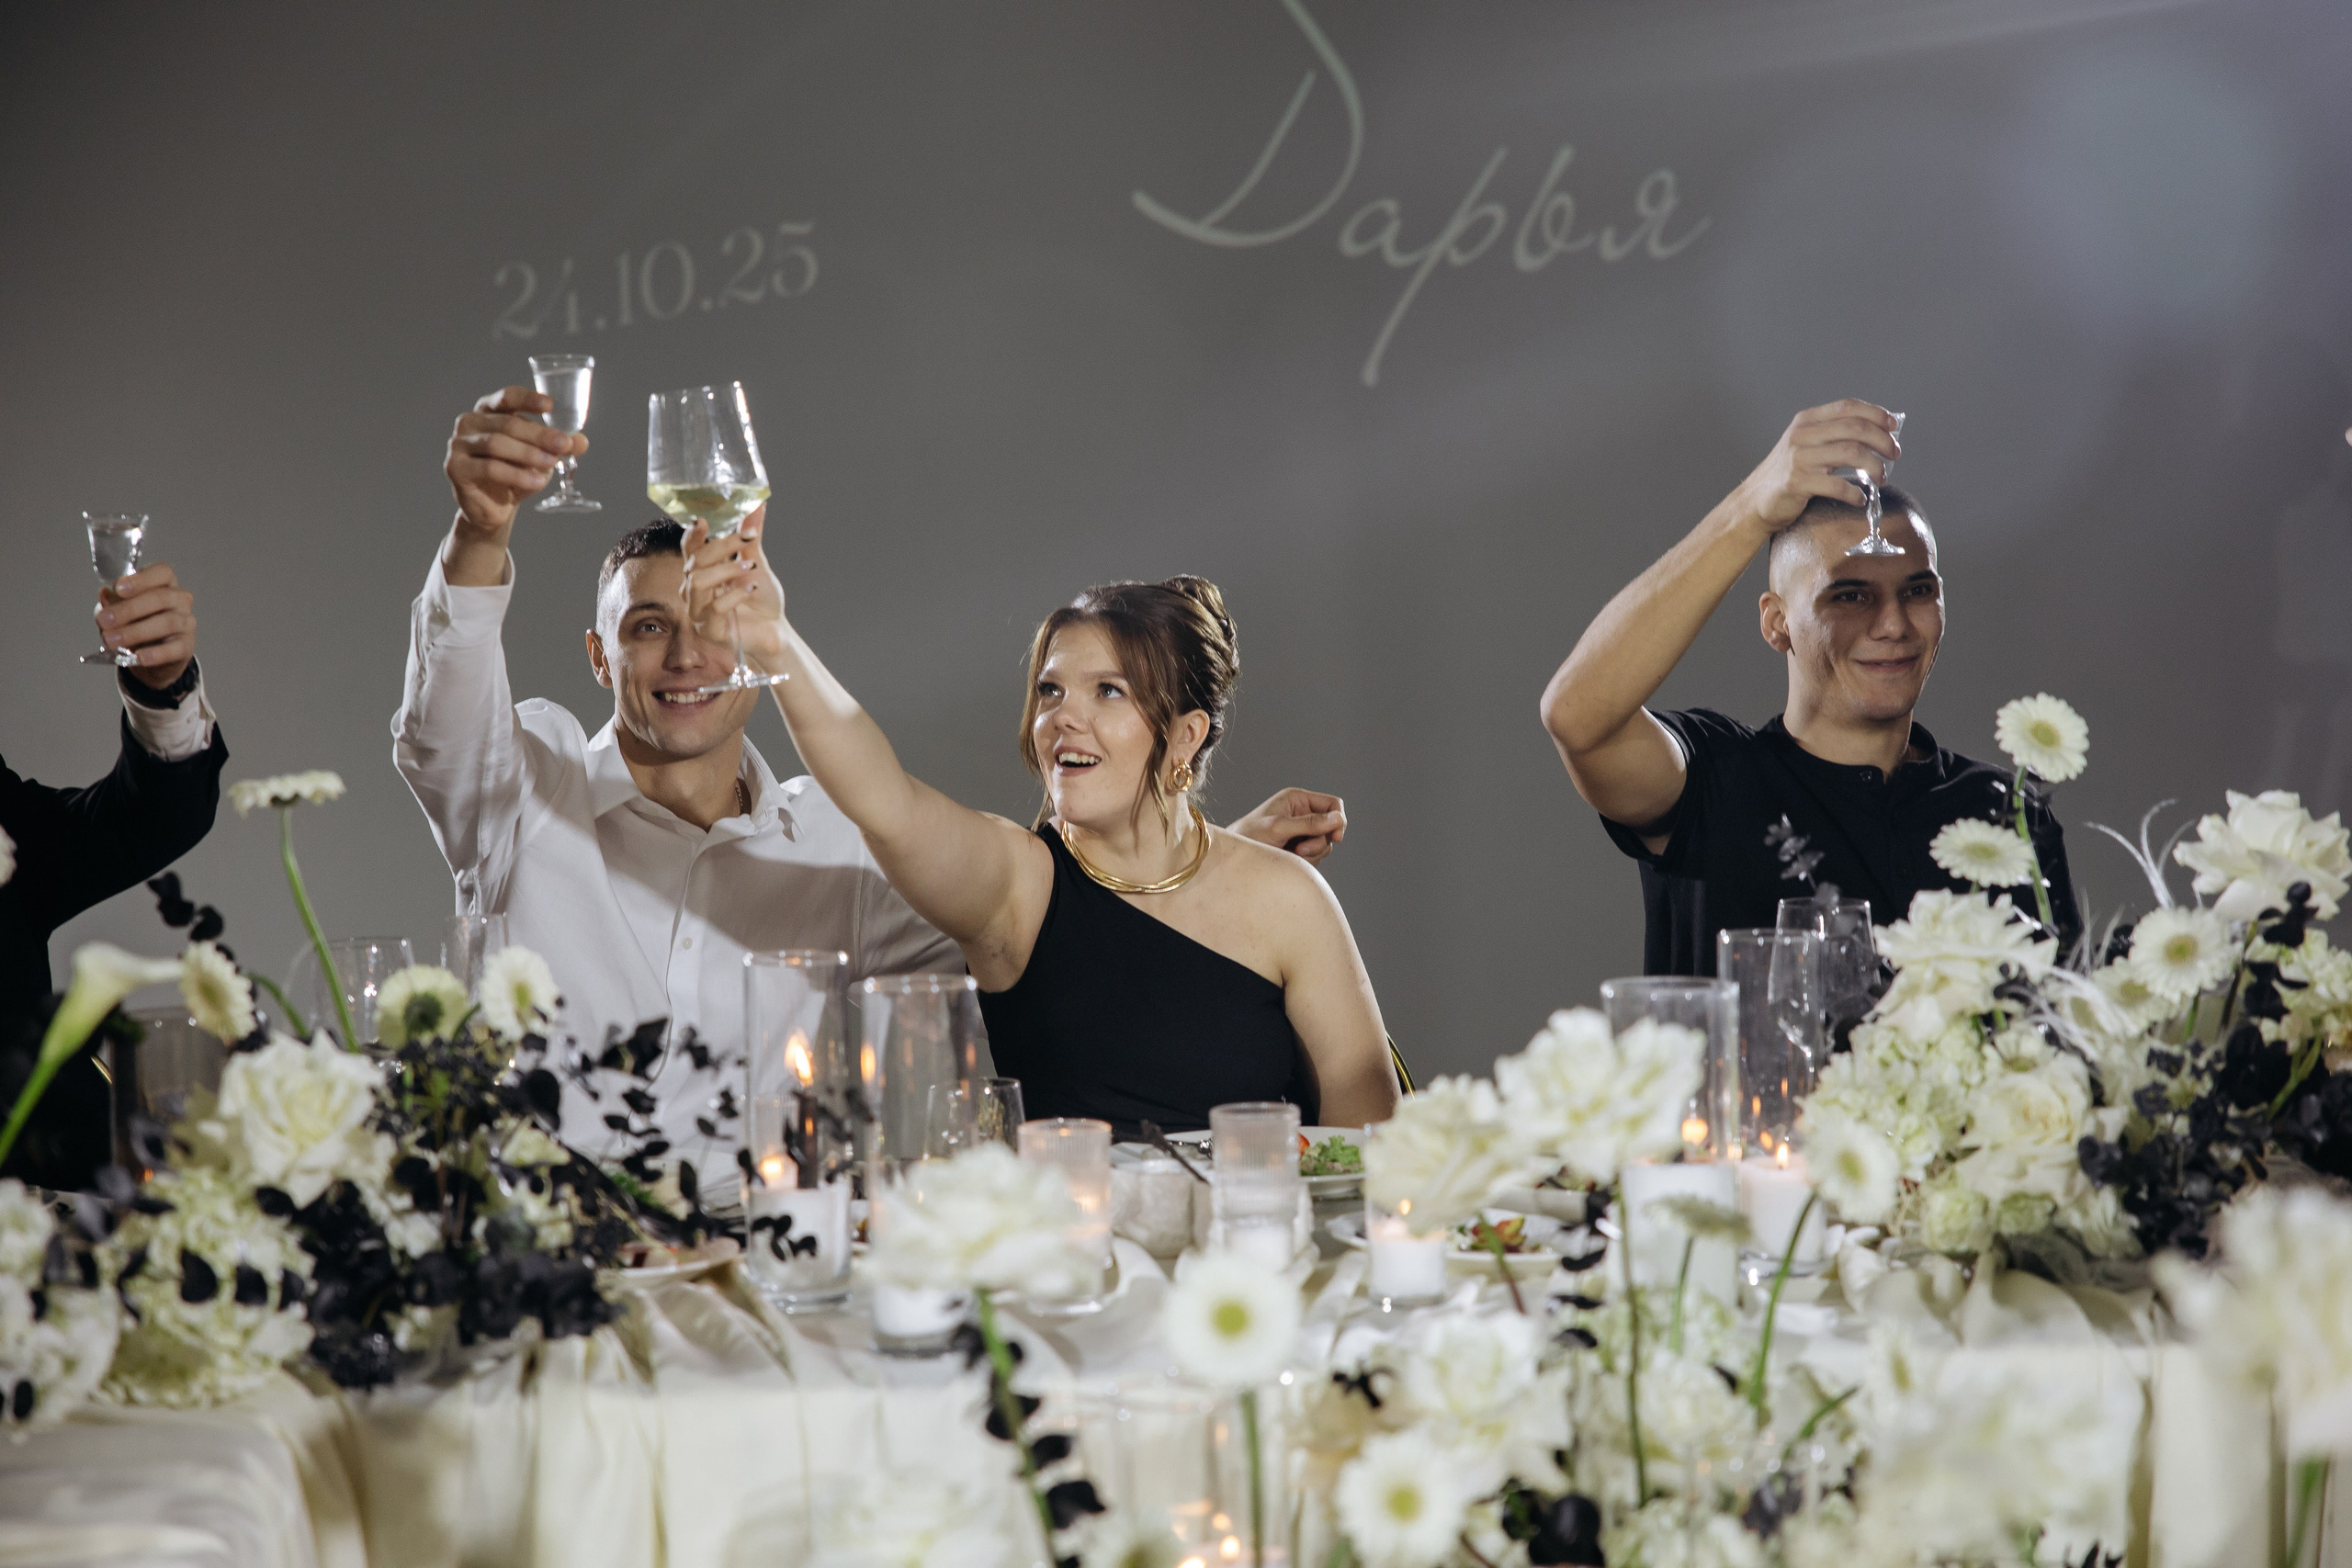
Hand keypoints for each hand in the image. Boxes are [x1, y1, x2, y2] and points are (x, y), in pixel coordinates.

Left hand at [98, 563, 195, 688]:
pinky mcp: (187, 646)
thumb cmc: (134, 623)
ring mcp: (186, 622)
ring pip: (166, 623)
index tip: (119, 589)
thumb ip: (111, 602)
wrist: (148, 655)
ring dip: (136, 632)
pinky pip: (174, 649)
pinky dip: (156, 653)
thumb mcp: (118, 609)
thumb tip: (105, 594)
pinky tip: (140, 657)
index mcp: (164, 583)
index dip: (141, 579)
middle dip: (129, 609)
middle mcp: (180, 599)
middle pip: (161, 598)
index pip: (162, 572)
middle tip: (105, 620)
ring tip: (111, 640)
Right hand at [444, 386, 584, 540]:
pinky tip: (537, 480)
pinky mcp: (456, 467)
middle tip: (564, 444)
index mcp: (489, 411)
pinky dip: (517, 474)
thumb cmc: (515, 474)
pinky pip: (490, 468)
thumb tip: (582, 441)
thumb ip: (559, 447)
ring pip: (497, 443)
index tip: (550, 405)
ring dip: (528, 453)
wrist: (493, 507)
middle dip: (539, 434)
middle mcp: (470, 422)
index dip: (528, 399)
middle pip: (508, 423)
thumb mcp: (541, 457)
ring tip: (551, 463)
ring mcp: (458, 444)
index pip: (507, 397)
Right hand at [679, 506, 787, 668]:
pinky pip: (713, 609)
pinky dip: (734, 595)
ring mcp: (698, 610)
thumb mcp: (757, 561)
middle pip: (694, 561)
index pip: (690, 549)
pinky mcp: (708, 630)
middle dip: (721, 547)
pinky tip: (751, 590)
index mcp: (703, 570)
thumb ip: (752, 536)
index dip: (692, 534)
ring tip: (752, 568)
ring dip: (726, 570)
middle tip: (747, 539)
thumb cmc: (761, 597)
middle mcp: (694, 589)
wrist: (775, 630)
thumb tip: (758, 504)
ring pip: (697, 582)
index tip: (703, 520)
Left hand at [1228, 787, 1346, 864]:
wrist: (1234, 857)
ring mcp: (1302, 831)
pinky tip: (1289, 859)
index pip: (1333, 804)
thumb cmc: (1250, 836)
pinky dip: (1306, 861)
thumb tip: (1338, 818)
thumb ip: (1309, 823)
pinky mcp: (1299, 847)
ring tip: (1291, 854)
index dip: (1338, 820)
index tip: (1335, 837)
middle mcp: (1302, 813)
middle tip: (1300, 849)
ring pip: (1325, 844)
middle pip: (1331, 827)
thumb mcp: (1280, 828)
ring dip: (1312, 853)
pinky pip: (1316, 856)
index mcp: (1298, 799)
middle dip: (1319, 841)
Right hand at [1724, 399, 1901, 539]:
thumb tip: (1878, 434)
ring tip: (1881, 477)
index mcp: (1806, 421)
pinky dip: (1855, 493)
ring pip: (1851, 453)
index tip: (1894, 426)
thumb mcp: (1805, 445)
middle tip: (1894, 454)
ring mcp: (1798, 458)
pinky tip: (1860, 499)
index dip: (1876, 414)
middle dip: (1883, 441)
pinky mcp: (1797, 482)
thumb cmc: (1787, 475)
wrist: (1753, 502)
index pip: (1848, 407)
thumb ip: (1832, 435)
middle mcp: (1802, 435)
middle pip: (1855, 428)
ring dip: (1875, 466)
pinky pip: (1837, 485)